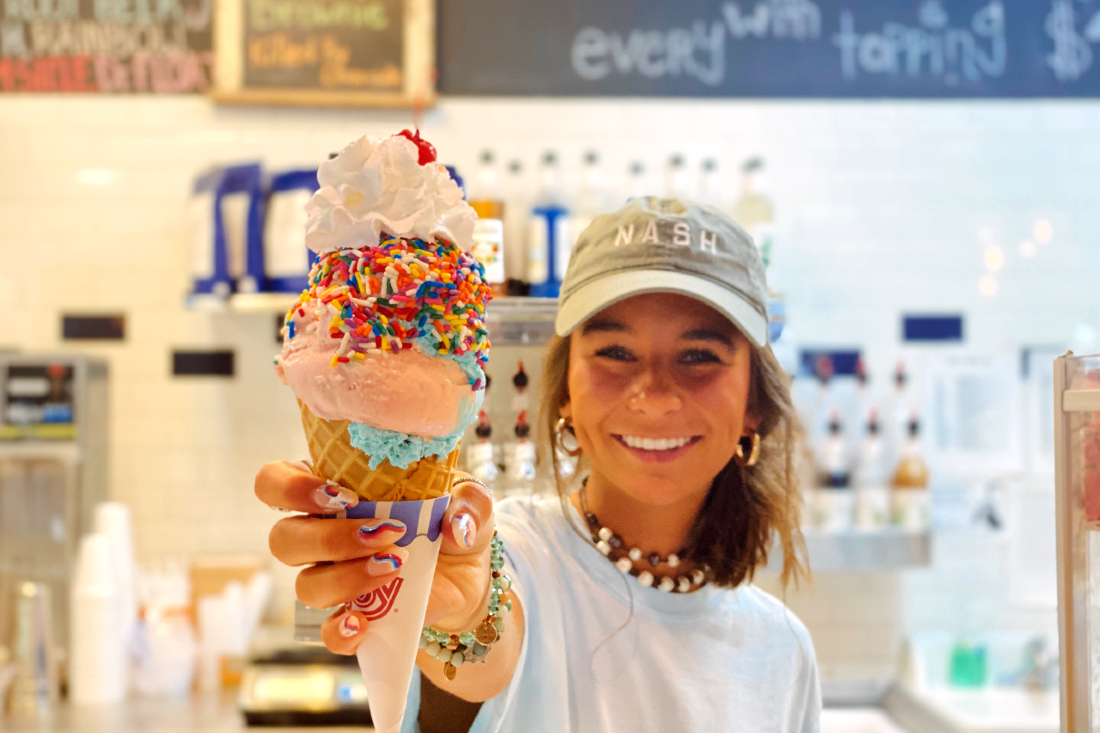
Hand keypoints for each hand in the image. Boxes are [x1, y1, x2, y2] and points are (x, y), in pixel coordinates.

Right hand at [254, 461, 494, 655]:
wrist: (468, 574)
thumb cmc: (453, 520)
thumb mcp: (469, 501)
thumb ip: (469, 501)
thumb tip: (456, 524)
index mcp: (335, 491)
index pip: (275, 483)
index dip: (290, 488)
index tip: (340, 495)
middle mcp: (321, 534)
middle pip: (284, 539)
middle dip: (329, 538)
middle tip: (382, 534)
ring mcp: (332, 579)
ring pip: (306, 584)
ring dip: (347, 577)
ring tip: (395, 566)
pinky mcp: (351, 616)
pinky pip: (324, 633)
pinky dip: (341, 630)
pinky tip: (365, 622)